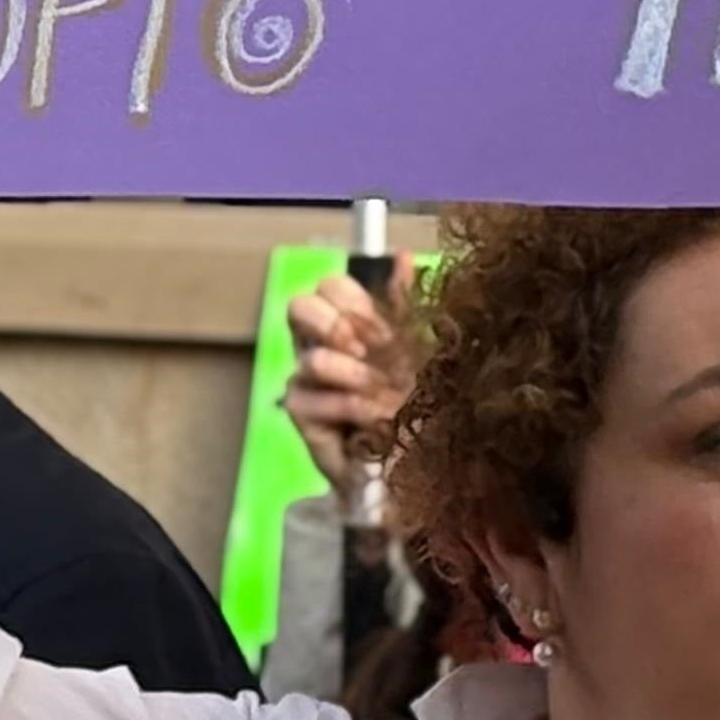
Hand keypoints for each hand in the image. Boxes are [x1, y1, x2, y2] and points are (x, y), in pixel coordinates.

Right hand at [283, 274, 416, 497]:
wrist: (408, 464)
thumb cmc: (415, 404)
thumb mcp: (418, 350)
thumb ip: (406, 305)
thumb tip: (405, 256)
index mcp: (348, 321)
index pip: (330, 286)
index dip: (355, 302)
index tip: (384, 333)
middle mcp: (319, 343)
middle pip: (300, 305)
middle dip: (340, 328)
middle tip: (369, 353)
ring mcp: (306, 376)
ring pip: (314, 358)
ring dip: (358, 378)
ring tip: (384, 397)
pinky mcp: (300, 410)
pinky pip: (317, 398)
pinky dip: (352, 410)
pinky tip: (375, 423)